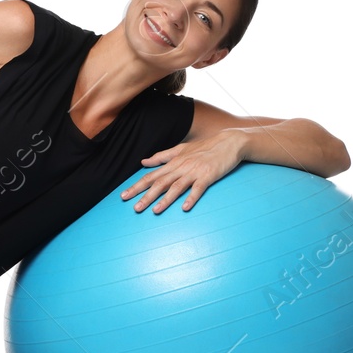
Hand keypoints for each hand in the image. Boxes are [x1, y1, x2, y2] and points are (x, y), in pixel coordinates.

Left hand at [121, 129, 247, 212]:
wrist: (229, 142)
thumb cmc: (205, 147)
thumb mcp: (181, 149)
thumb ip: (162, 156)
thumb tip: (143, 161)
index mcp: (173, 162)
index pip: (151, 176)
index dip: (137, 186)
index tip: (124, 196)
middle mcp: (181, 167)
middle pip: (160, 183)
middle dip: (146, 196)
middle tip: (135, 208)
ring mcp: (195, 171)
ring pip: (176, 187)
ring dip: (165, 200)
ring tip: (155, 211)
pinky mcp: (208, 176)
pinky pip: (198, 188)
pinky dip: (191, 198)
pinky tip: (185, 208)